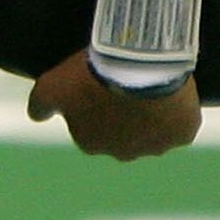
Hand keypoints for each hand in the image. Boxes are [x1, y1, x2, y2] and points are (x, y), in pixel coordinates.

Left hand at [29, 52, 201, 159]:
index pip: (91, 125)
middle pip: (124, 133)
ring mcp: (154, 147)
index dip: (97, 103)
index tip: (103, 81)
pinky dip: (180, 112)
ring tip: (152, 82)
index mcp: (89, 143)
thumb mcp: (53, 84)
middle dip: (125, 113)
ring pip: (154, 131)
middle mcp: (121, 154)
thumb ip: (41, 103)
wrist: (135, 65)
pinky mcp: (182, 135)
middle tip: (128, 80)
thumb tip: (37, 117)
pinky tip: (173, 92)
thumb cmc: (91, 74)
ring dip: (153, 114)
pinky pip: (181, 126)